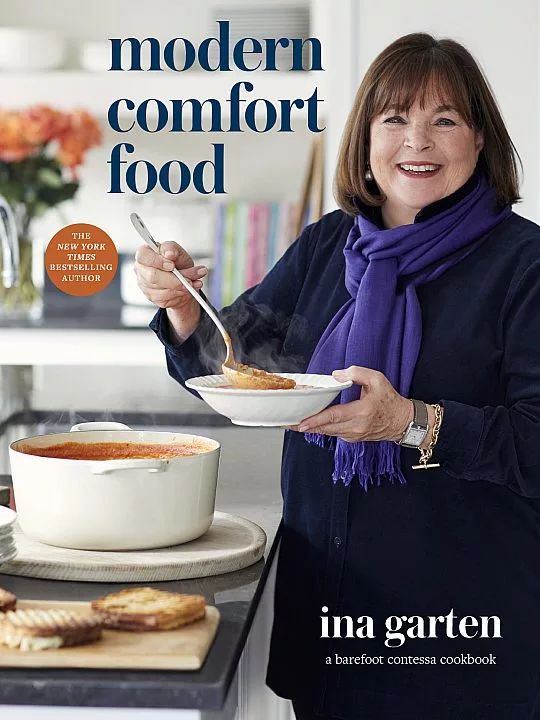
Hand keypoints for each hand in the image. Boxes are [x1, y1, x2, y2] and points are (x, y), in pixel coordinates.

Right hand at [134, 241, 206, 339]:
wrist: (183, 280)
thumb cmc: (178, 263)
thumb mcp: (179, 253)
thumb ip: (173, 249)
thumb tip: (169, 253)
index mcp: (145, 254)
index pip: (143, 256)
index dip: (157, 261)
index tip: (172, 265)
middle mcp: (142, 270)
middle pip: (152, 276)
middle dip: (174, 279)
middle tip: (189, 279)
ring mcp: (145, 285)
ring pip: (162, 290)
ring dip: (181, 287)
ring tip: (195, 282)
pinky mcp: (153, 298)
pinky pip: (166, 298)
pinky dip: (180, 294)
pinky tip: (188, 289)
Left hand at [289, 366, 412, 442]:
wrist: (402, 421)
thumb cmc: (390, 400)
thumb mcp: (377, 379)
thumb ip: (356, 373)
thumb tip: (336, 374)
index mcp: (361, 412)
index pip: (334, 417)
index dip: (315, 421)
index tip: (300, 423)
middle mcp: (356, 427)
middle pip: (325, 428)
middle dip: (306, 426)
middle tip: (288, 423)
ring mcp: (354, 435)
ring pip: (328, 432)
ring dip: (312, 428)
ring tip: (295, 423)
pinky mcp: (352, 439)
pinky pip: (333, 433)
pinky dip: (322, 428)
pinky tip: (312, 423)